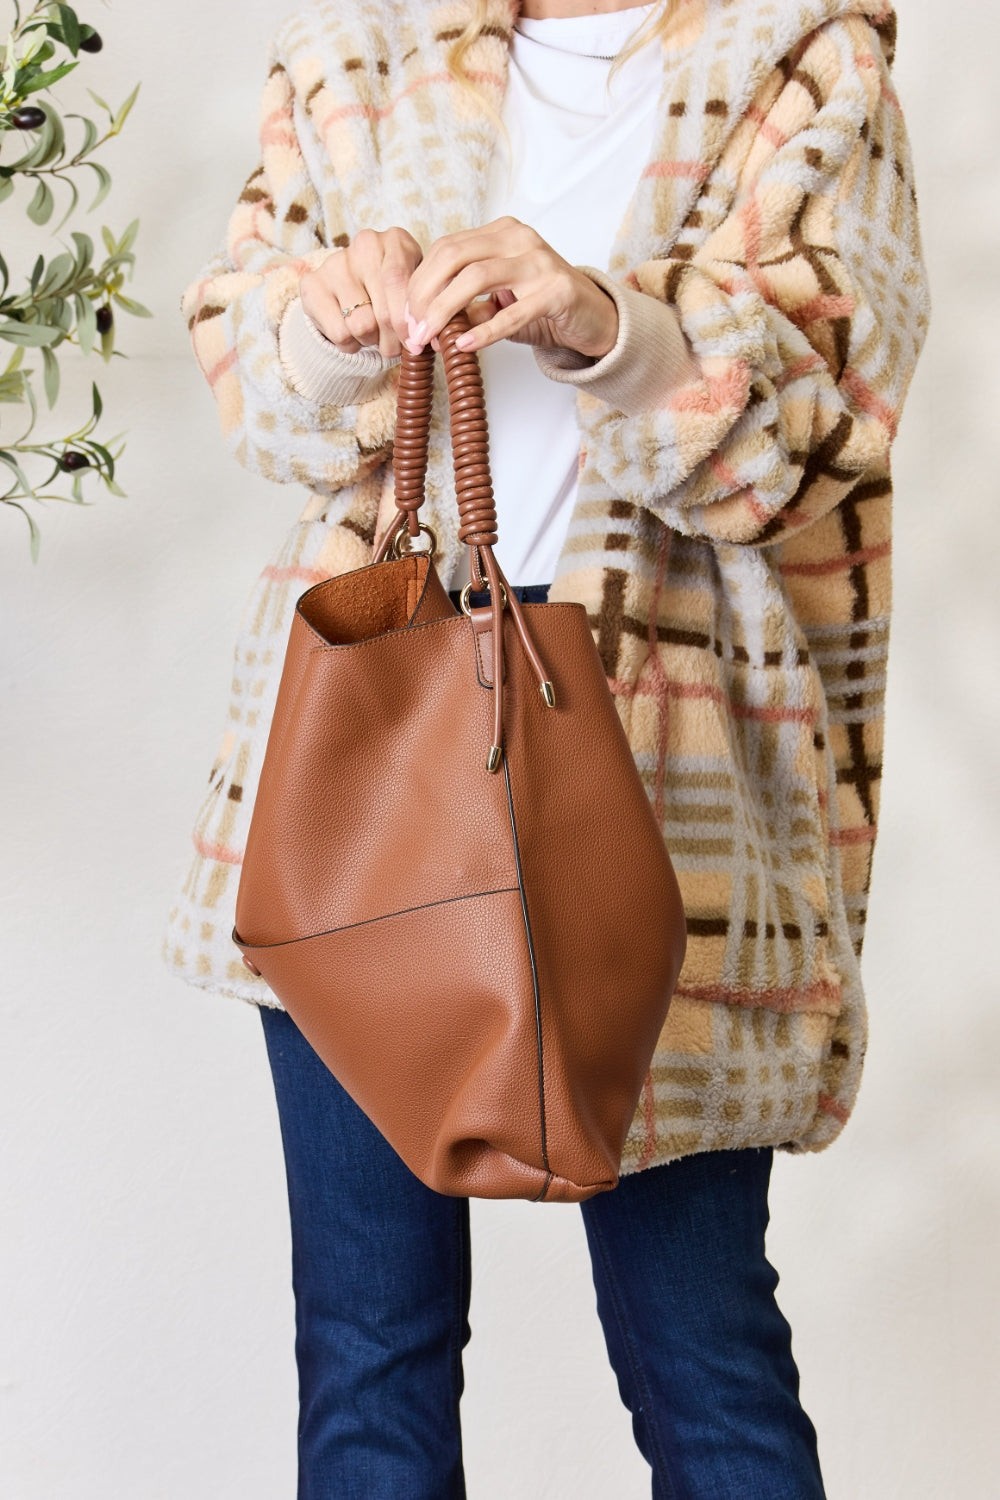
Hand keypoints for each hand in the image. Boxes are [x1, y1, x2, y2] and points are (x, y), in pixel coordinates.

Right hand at [299, 226, 423, 358]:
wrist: (351, 289)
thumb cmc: (392, 292)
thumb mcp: (413, 292)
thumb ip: (417, 309)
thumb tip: (417, 340)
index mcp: (395, 241)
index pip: (399, 282)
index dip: (406, 321)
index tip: (413, 342)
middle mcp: (364, 245)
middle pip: (383, 311)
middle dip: (393, 340)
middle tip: (394, 345)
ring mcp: (335, 263)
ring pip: (362, 326)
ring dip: (371, 341)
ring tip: (372, 333)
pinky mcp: (312, 285)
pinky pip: (340, 334)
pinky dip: (350, 345)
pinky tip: (352, 333)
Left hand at [402, 217, 618, 359]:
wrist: (594, 318)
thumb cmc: (543, 308)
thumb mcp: (498, 304)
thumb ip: (467, 306)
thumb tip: (427, 324)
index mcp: (501, 233)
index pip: (446, 248)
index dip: (419, 282)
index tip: (406, 317)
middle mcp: (518, 238)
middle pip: (454, 256)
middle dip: (425, 295)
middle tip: (412, 330)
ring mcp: (539, 261)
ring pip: (476, 277)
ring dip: (445, 311)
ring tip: (430, 339)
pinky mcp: (557, 290)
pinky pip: (512, 311)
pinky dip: (484, 330)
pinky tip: (464, 345)